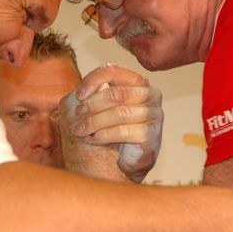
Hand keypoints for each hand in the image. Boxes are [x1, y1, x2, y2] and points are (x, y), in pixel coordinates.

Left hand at [71, 63, 163, 181]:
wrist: (118, 160)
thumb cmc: (107, 128)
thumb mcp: (95, 107)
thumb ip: (90, 94)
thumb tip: (81, 93)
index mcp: (136, 81)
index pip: (113, 71)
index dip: (92, 81)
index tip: (78, 96)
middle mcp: (151, 94)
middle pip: (117, 93)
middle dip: (92, 105)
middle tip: (77, 115)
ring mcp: (155, 114)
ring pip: (120, 113)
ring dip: (94, 122)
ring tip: (80, 130)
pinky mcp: (152, 134)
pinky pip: (124, 131)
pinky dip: (103, 135)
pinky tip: (92, 139)